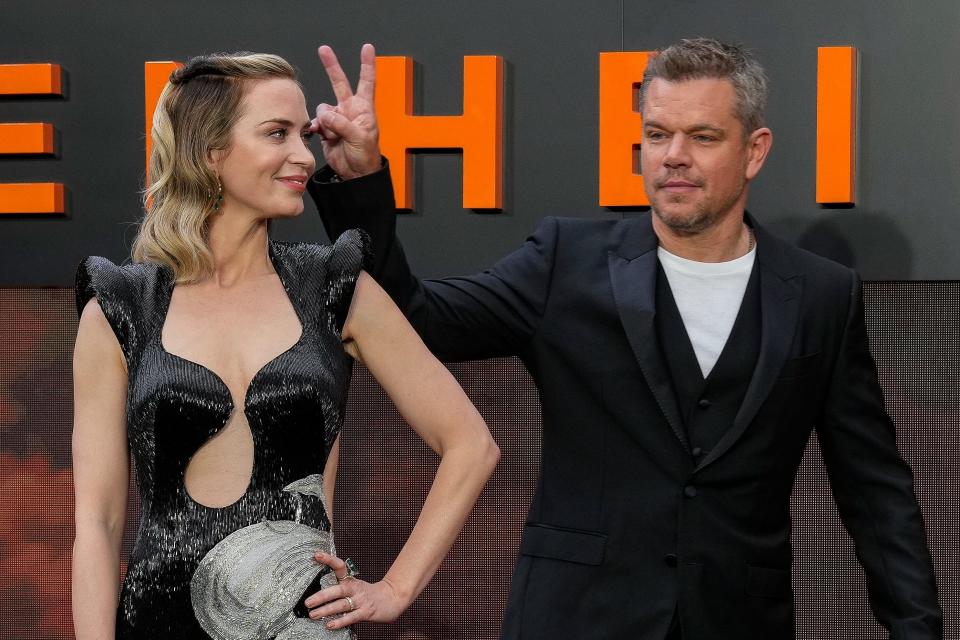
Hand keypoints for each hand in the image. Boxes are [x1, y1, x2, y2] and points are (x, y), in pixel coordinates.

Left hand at [305, 551, 408, 629]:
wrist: (393, 598)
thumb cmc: (369, 593)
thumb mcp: (356, 586)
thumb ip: (340, 588)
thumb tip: (318, 593)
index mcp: (352, 580)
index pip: (340, 566)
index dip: (329, 560)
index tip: (317, 555)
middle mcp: (355, 588)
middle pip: (338, 589)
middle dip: (322, 596)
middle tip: (308, 602)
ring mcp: (361, 600)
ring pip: (342, 604)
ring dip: (326, 610)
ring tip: (313, 614)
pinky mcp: (366, 612)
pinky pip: (351, 617)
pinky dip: (340, 621)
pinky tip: (330, 624)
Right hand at [311, 44, 381, 178]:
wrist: (355, 174)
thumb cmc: (366, 157)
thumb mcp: (359, 138)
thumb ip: (342, 124)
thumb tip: (325, 114)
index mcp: (364, 109)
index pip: (367, 82)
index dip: (367, 64)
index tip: (367, 48)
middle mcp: (350, 110)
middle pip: (340, 83)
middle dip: (331, 66)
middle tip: (324, 49)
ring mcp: (337, 119)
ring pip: (323, 109)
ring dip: (325, 121)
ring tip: (333, 135)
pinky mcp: (327, 129)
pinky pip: (316, 122)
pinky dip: (316, 127)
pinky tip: (319, 134)